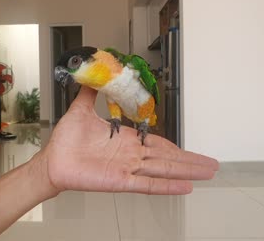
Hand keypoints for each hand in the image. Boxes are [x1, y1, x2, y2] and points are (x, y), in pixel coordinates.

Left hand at [35, 87, 218, 195]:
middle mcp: (129, 155)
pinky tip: (184, 187)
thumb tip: (97, 76)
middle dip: (190, 160)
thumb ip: (92, 93)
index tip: (187, 148)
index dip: (175, 146)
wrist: (52, 160)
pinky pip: (147, 184)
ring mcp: (126, 168)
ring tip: (207, 173)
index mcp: (125, 140)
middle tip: (211, 164)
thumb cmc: (65, 141)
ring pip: (163, 169)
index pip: (156, 143)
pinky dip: (167, 186)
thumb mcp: (81, 110)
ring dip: (186, 171)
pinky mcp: (119, 181)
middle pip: (167, 157)